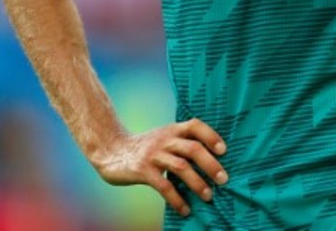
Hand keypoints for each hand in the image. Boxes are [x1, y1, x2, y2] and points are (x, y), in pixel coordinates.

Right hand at [92, 119, 228, 216]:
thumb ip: (181, 143)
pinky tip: (185, 209)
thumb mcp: (163, 139)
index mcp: (171, 130)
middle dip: (211, 164)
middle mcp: (164, 139)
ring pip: (181, 167)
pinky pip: (163, 185)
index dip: (211, 136)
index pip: (195, 125)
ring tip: (208, 196)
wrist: (111, 151)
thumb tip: (211, 161)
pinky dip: (177, 199)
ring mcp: (153, 154)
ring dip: (197, 183)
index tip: (224, 151)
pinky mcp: (142, 170)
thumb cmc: (144, 148)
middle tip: (223, 180)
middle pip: (193, 148)